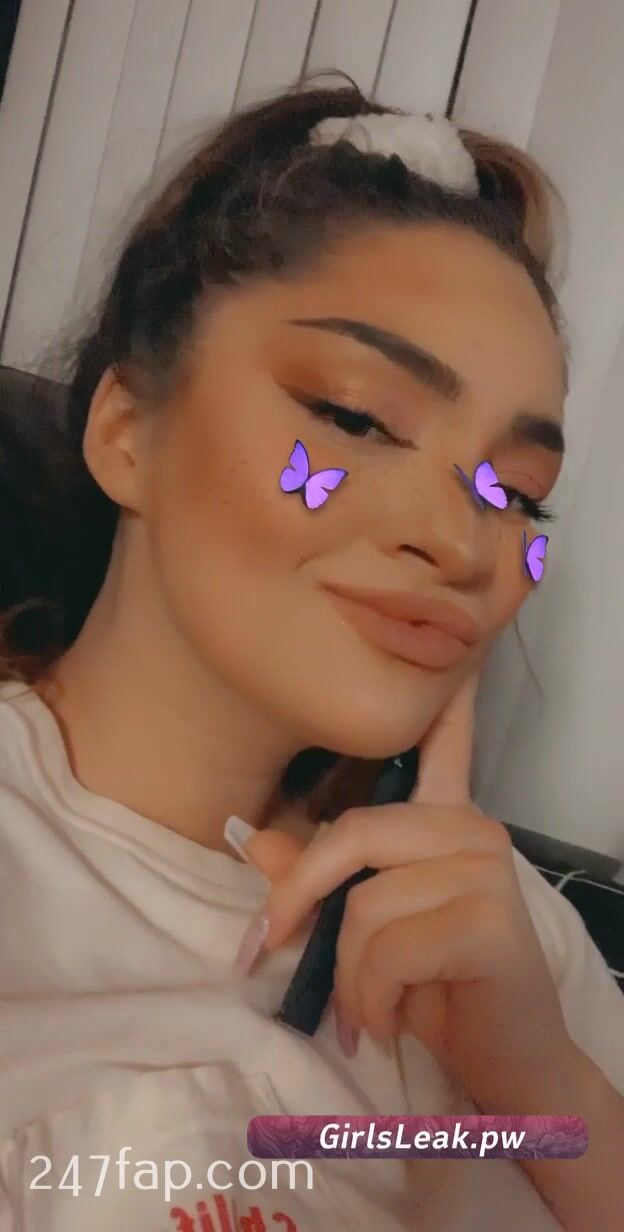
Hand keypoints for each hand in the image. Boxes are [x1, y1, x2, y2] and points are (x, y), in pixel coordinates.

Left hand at [233, 671, 573, 1110]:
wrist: (508, 1063)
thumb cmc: (438, 990)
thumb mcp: (368, 933)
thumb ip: (315, 882)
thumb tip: (251, 840)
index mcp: (444, 822)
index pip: (445, 743)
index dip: (444, 697)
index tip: (452, 646)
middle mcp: (471, 829)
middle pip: (354, 834)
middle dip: (299, 899)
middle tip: (268, 950)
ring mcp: (486, 869)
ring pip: (365, 904)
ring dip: (349, 977)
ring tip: (370, 1009)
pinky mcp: (490, 919)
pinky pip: (389, 948)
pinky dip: (373, 997)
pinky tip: (395, 1021)